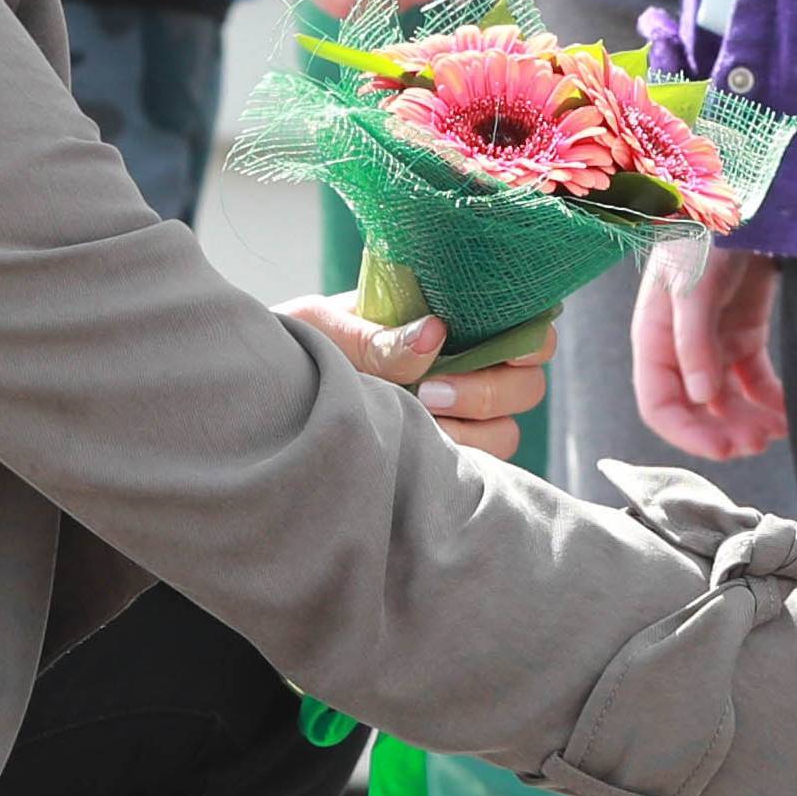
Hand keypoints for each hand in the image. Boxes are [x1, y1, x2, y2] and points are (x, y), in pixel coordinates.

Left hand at [289, 295, 553, 462]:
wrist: (268, 396)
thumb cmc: (304, 348)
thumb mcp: (329, 330)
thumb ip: (378, 336)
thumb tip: (433, 334)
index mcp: (457, 325)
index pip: (529, 331)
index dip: (527, 340)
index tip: (492, 346)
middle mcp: (469, 371)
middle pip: (526, 386)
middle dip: (488, 389)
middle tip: (431, 391)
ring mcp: (458, 419)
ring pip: (506, 432)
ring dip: (471, 428)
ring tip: (418, 417)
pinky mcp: (442, 458)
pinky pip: (476, 470)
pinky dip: (454, 459)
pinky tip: (416, 447)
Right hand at [631, 247, 786, 461]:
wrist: (740, 195)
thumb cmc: (702, 234)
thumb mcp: (691, 284)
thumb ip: (692, 341)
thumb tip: (702, 397)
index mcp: (654, 338)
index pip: (658, 403)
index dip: (686, 433)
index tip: (722, 449)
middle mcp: (680, 346)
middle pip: (694, 408)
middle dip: (722, 431)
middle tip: (754, 444)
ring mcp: (713, 340)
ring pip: (726, 399)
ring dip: (747, 421)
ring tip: (774, 432)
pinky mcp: (743, 331)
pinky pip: (753, 378)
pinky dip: (769, 399)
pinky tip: (785, 411)